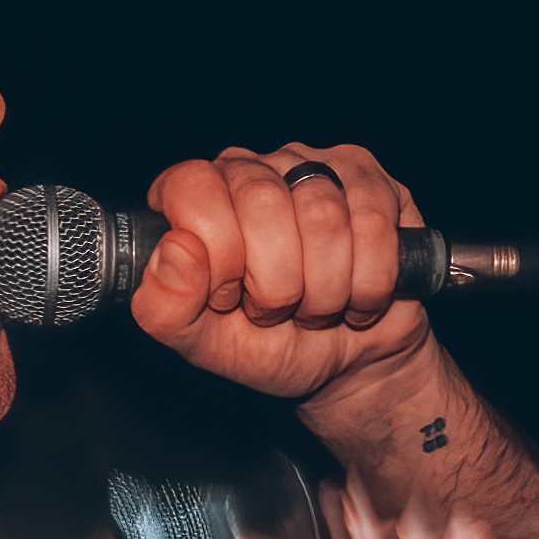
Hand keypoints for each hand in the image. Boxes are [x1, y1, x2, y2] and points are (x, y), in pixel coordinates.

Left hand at [131, 143, 432, 401]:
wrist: (349, 369)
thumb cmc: (271, 348)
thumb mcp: (206, 344)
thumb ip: (165, 307)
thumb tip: (173, 252)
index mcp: (198, 197)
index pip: (194, 186)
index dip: (217, 253)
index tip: (228, 296)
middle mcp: (255, 169)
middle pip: (262, 201)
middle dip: (275, 282)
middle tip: (277, 308)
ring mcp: (317, 168)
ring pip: (323, 216)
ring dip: (325, 290)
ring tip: (317, 305)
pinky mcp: (374, 185)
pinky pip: (373, 224)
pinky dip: (367, 284)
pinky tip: (357, 295)